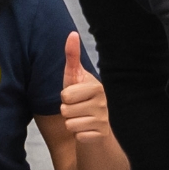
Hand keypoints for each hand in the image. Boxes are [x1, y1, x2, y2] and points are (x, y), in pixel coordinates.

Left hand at [54, 28, 110, 150]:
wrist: (95, 127)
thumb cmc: (80, 99)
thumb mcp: (74, 77)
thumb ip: (72, 56)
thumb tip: (72, 33)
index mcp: (96, 86)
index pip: (65, 95)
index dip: (64, 97)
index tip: (74, 97)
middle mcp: (103, 102)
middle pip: (66, 109)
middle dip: (66, 111)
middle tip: (76, 109)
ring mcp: (103, 120)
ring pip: (70, 123)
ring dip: (70, 123)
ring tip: (80, 119)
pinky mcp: (101, 135)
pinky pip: (77, 136)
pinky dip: (77, 135)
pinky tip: (85, 130)